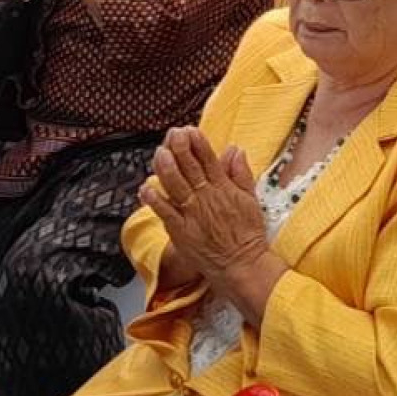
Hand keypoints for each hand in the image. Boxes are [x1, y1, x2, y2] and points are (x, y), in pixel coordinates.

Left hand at [143, 128, 271, 291]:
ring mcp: (193, 214)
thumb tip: (235, 150)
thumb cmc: (247, 235)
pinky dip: (155, 199)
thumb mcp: (251, 199)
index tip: (189, 130)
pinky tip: (146, 187)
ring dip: (166, 167)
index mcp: (223, 188)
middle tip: (172, 134)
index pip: (208, 159)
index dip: (197, 143)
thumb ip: (241, 174)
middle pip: (189, 167)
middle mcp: (206, 197)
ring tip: (159, 153)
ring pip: (175, 185)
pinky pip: (165, 212)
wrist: (242, 265)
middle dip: (179, 147)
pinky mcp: (182, 231)